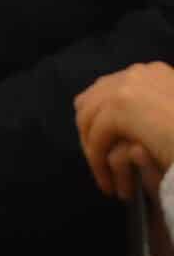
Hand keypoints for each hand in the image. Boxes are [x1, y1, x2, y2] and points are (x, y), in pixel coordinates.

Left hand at [76, 63, 173, 199]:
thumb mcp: (170, 118)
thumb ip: (150, 111)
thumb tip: (115, 118)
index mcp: (154, 72)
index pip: (108, 89)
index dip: (101, 117)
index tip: (103, 144)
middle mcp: (139, 72)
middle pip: (92, 100)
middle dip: (90, 132)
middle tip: (97, 161)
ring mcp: (129, 87)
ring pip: (89, 119)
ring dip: (92, 150)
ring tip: (102, 176)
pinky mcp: (122, 108)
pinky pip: (96, 137)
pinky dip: (98, 163)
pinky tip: (107, 184)